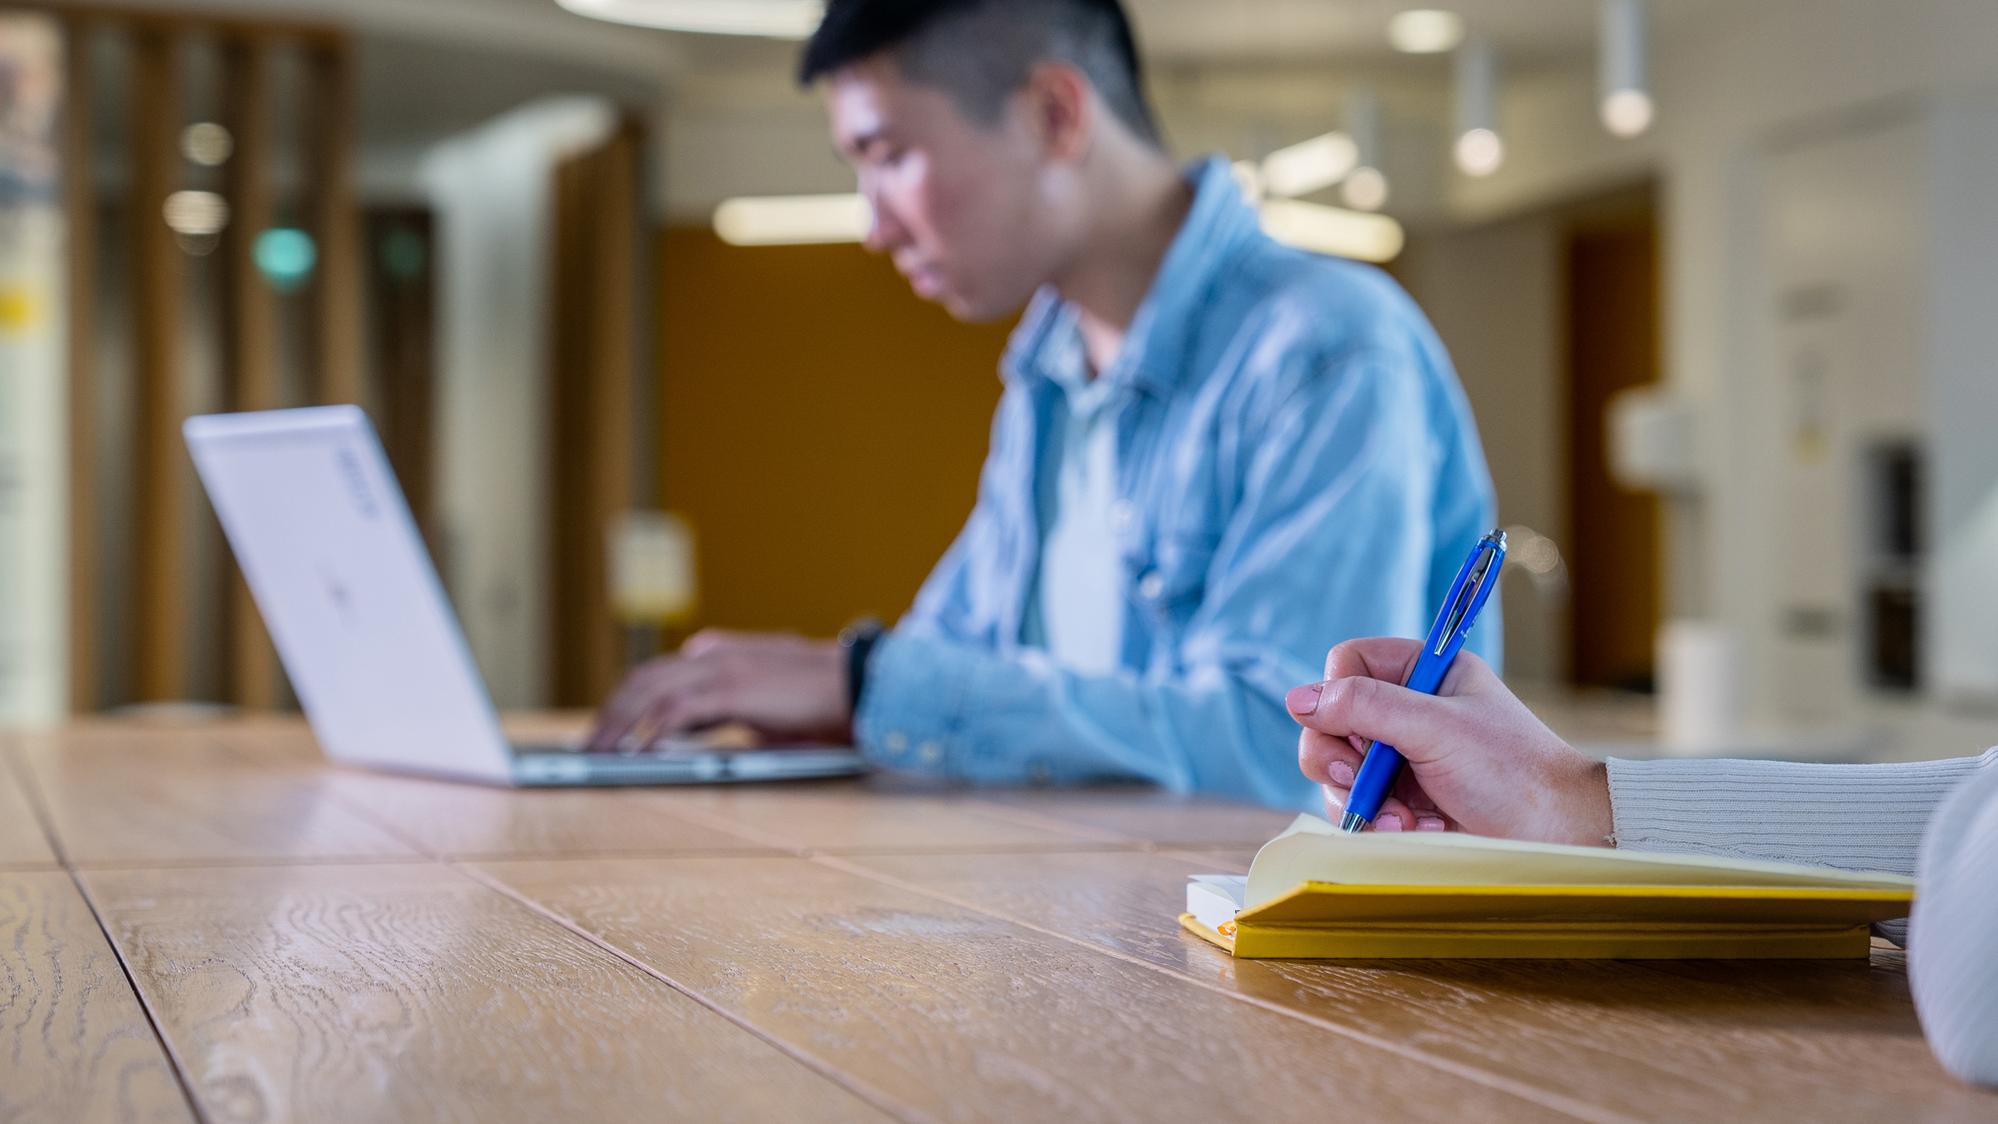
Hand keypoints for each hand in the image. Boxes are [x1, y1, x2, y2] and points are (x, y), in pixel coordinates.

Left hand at [587, 630, 849, 751]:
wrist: (862, 685)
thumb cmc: (823, 704)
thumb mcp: (765, 707)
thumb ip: (727, 711)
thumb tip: (689, 732)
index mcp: (721, 656)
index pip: (659, 675)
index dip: (627, 702)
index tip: (607, 730)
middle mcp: (715, 655)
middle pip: (644, 679)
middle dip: (611, 714)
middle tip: (587, 747)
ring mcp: (722, 668)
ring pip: (649, 690)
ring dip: (618, 724)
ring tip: (597, 755)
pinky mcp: (733, 688)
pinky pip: (676, 709)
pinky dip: (650, 730)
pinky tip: (635, 753)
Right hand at [1286, 637, 1612, 846]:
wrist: (1555, 834)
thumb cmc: (1512, 771)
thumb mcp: (1437, 727)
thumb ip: (1367, 706)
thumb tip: (1298, 698)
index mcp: (1423, 673)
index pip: (1347, 664)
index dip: (1337, 694)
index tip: (1355, 729)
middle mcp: (1406, 710)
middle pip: (1328, 719)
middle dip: (1341, 758)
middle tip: (1359, 781)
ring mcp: (1400, 757)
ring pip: (1335, 767)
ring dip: (1362, 799)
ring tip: (1403, 819)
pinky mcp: (1400, 799)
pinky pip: (1356, 805)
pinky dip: (1376, 821)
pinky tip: (1414, 830)